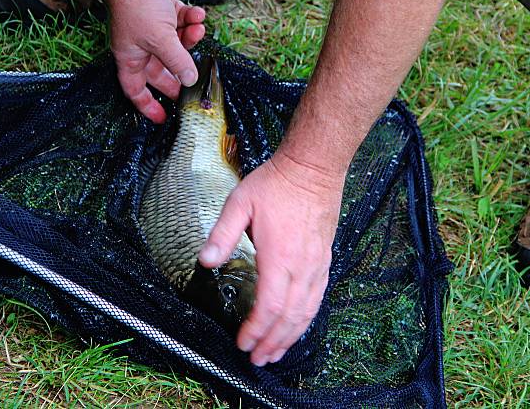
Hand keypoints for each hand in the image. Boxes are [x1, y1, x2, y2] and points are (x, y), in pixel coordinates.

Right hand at [108, 0, 205, 122]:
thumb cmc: (138, 2)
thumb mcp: (162, 40)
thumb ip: (178, 63)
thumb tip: (189, 81)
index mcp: (130, 56)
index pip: (135, 89)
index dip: (147, 105)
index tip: (162, 118)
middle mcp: (139, 43)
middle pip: (161, 68)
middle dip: (180, 71)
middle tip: (197, 80)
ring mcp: (151, 25)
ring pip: (176, 43)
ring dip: (191, 38)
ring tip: (198, 29)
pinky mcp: (163, 7)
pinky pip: (181, 21)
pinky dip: (191, 19)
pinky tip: (198, 14)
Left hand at [198, 151, 344, 365]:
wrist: (313, 169)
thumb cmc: (276, 184)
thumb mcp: (240, 203)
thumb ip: (222, 235)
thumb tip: (205, 262)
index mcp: (279, 257)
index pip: (269, 307)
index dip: (256, 330)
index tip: (242, 343)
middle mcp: (301, 267)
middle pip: (289, 317)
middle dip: (272, 343)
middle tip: (257, 360)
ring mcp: (316, 265)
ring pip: (307, 312)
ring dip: (291, 337)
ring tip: (276, 354)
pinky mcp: (324, 260)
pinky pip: (318, 298)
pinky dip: (307, 319)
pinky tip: (298, 327)